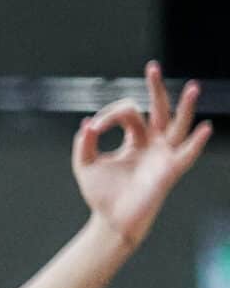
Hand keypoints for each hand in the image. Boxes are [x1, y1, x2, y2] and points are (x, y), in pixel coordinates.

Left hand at [74, 64, 210, 248]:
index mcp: (134, 139)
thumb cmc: (101, 194)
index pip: (128, 112)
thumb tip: (87, 124)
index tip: (94, 128)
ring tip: (193, 87)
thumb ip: (84, 144)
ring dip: (185, 107)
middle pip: (159, 108)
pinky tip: (203, 128)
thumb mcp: (86, 165)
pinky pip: (186, 154)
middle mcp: (153, 142)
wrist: (110, 220)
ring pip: (178, 124)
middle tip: (153, 67)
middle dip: (156, 88)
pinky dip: (196, 142)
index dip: (109, 115)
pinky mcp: (169, 170)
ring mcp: (163, 154)